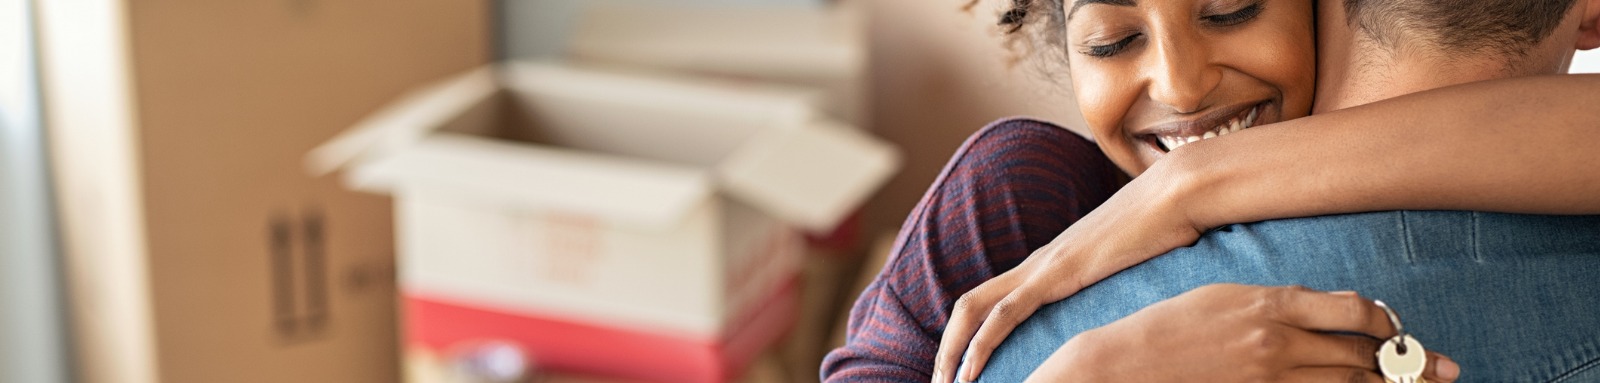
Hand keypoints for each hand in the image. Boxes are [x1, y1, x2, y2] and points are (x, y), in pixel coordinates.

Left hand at [933, 162, 1207, 382]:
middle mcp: (1036, 264)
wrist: (1177, 194)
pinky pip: (1004, 313)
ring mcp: (1042, 267)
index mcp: (1049, 264)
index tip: (962, 368)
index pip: (992, 300)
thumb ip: (1114, 284)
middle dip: (947, 348)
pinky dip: (981, 344)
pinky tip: (969, 371)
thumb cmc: (1165, 229)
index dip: (969, 334)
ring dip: (952, 351)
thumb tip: (1126, 307)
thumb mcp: (1131, 267)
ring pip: (974, 309)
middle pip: (969, 305)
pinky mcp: (1056, 274)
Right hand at [1026, 284, 1459, 381]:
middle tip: (1446, 369)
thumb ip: (1276, 302)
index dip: (1385, 320)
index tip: (1395, 327)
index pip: (1354, 310)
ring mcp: (1271, 379)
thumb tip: (1326, 309)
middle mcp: (1279, 343)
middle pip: (1365, 355)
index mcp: (1270, 304)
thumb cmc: (1167, 327)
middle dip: (1410, 363)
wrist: (1123, 366)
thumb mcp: (1221, 296)